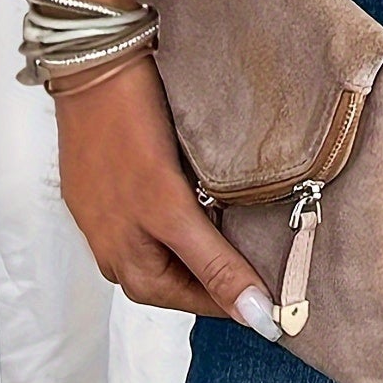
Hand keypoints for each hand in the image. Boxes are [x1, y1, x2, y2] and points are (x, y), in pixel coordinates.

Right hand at [51, 52, 281, 342]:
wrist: (95, 66)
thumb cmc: (128, 130)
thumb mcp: (172, 207)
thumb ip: (213, 263)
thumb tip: (254, 316)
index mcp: (130, 264)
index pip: (198, 301)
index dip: (242, 297)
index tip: (287, 292)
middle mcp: (119, 249)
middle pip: (185, 278)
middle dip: (228, 270)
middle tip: (277, 253)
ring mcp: (115, 217)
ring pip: (175, 245)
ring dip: (211, 239)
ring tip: (253, 221)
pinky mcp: (116, 187)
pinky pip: (161, 215)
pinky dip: (192, 211)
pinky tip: (214, 191)